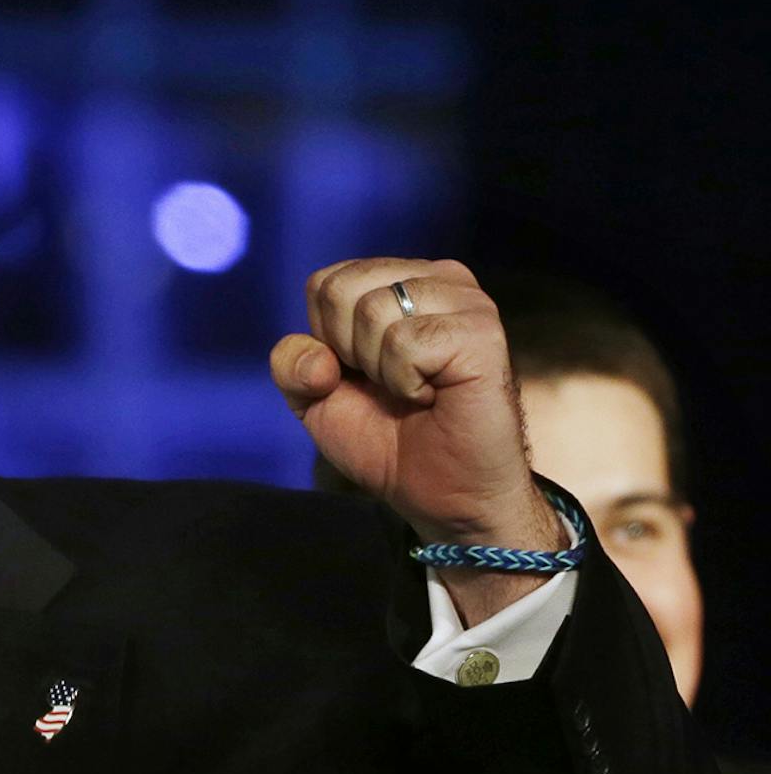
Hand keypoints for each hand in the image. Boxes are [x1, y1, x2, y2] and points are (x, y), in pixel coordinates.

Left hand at [270, 258, 565, 624]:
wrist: (441, 494)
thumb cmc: (386, 441)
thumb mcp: (314, 399)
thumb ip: (291, 363)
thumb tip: (319, 358)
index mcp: (400, 281)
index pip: (324, 282)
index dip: (325, 341)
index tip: (361, 375)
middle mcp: (438, 278)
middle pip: (340, 289)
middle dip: (346, 353)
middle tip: (391, 384)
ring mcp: (465, 301)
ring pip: (372, 312)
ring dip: (380, 371)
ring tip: (416, 391)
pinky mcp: (482, 331)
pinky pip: (404, 342)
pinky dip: (405, 382)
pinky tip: (435, 396)